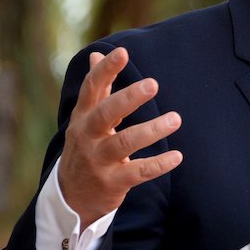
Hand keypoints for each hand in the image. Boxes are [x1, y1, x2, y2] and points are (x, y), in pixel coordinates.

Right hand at [57, 48, 182, 228]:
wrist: (72, 196)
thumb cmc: (86, 148)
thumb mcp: (85, 119)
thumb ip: (96, 89)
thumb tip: (96, 54)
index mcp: (82, 117)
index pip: (91, 89)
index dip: (105, 70)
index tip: (122, 52)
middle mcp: (87, 136)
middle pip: (105, 113)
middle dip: (128, 98)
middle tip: (153, 84)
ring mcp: (98, 160)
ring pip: (123, 143)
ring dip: (151, 130)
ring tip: (175, 119)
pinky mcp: (112, 182)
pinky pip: (138, 172)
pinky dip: (158, 164)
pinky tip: (177, 156)